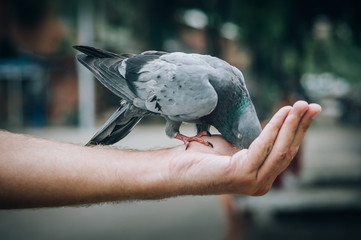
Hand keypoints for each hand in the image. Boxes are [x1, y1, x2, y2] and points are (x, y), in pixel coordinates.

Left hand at [168, 101, 320, 195]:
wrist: (175, 168)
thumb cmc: (202, 156)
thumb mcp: (234, 147)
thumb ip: (254, 143)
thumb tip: (273, 127)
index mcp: (260, 177)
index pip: (285, 152)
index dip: (299, 131)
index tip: (309, 111)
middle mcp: (260, 183)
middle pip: (287, 150)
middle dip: (301, 126)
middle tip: (311, 105)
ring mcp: (252, 182)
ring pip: (279, 149)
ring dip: (291, 124)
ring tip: (300, 105)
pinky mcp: (241, 175)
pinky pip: (263, 146)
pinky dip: (274, 128)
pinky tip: (282, 113)